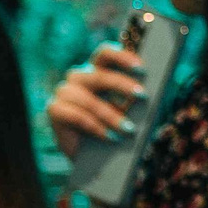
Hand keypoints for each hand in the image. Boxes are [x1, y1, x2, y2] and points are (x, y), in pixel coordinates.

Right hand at [46, 44, 146, 160]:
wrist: (90, 154)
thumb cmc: (113, 126)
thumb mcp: (128, 110)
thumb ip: (135, 96)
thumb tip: (153, 90)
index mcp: (96, 70)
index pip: (105, 53)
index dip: (122, 56)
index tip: (141, 68)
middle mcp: (78, 77)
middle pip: (99, 75)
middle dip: (123, 85)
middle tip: (143, 96)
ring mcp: (64, 92)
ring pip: (89, 100)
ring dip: (112, 116)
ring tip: (130, 130)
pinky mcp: (54, 110)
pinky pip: (77, 116)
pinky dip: (97, 127)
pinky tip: (111, 137)